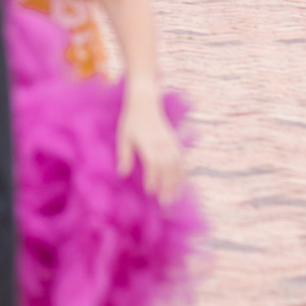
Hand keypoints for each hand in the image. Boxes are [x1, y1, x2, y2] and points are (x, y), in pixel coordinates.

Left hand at [116, 82, 187, 204]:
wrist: (146, 102)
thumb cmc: (131, 121)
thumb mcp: (123, 136)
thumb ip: (124, 155)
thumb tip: (123, 174)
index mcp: (148, 142)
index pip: (153, 163)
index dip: (153, 178)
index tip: (150, 192)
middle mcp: (162, 143)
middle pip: (168, 167)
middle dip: (167, 186)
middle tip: (165, 203)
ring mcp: (171, 143)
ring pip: (177, 165)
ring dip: (177, 183)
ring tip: (174, 198)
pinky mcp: (175, 142)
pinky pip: (182, 160)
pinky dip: (182, 173)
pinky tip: (181, 184)